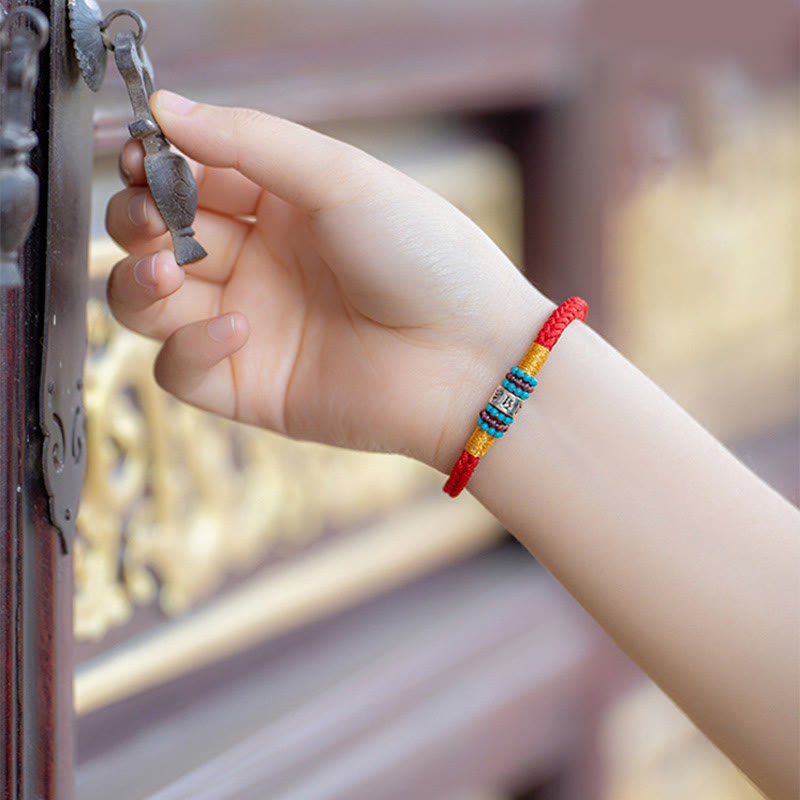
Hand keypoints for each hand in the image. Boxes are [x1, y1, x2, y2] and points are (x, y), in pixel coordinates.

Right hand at [105, 91, 548, 470]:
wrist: (470, 358)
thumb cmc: (426, 259)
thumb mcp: (340, 178)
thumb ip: (248, 142)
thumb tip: (164, 107)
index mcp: (281, 209)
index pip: (189, 181)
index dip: (153, 169)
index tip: (143, 158)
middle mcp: (259, 266)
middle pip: (157, 240)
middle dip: (136, 223)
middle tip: (151, 216)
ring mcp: (250, 327)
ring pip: (149, 305)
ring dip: (139, 282)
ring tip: (171, 267)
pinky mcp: (248, 386)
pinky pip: (180, 370)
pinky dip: (190, 346)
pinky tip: (238, 329)